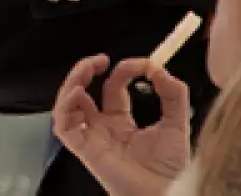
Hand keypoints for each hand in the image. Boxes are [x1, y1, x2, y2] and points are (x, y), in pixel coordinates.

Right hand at [52, 54, 190, 195]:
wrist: (164, 191)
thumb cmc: (168, 169)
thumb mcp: (177, 125)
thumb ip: (174, 95)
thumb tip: (160, 69)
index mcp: (121, 122)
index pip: (114, 87)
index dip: (124, 71)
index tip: (141, 65)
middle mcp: (102, 127)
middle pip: (83, 90)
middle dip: (88, 69)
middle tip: (101, 60)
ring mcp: (91, 136)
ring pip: (67, 104)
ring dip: (73, 81)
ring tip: (87, 69)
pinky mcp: (84, 148)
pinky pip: (63, 126)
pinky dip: (65, 106)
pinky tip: (79, 93)